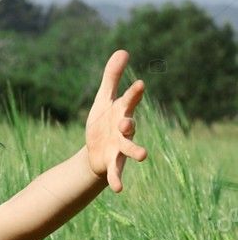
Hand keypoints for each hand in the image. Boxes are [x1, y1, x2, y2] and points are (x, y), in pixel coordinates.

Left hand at [85, 50, 148, 192]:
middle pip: (129, 125)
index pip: (128, 101)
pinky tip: (119, 189)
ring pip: (129, 149)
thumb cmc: (103, 122)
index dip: (133, 94)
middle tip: (127, 122)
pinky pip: (117, 172)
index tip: (139, 84)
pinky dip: (117, 180)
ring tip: (144, 155)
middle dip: (129, 123)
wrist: (95, 151)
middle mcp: (124, 130)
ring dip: (135, 151)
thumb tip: (123, 50)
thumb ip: (112, 77)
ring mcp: (120, 147)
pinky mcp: (113, 162)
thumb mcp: (103, 99)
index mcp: (121, 112)